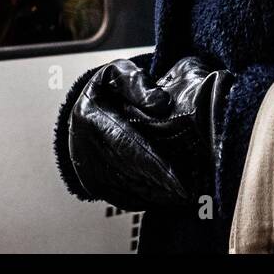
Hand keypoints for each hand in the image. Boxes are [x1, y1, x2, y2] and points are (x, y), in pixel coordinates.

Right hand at [66, 56, 231, 210]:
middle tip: (189, 194)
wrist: (83, 110)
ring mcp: (87, 168)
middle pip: (129, 170)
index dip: (155, 163)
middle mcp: (83, 146)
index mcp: (91, 116)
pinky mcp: (92, 183)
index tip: (179, 179)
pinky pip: (122, 197)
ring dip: (156, 195)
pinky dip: (145, 199)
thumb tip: (160, 104)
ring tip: (184, 197)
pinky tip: (166, 198)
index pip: (127, 144)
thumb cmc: (108, 90)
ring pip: (127, 188)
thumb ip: (139, 84)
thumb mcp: (119, 74)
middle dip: (161, 185)